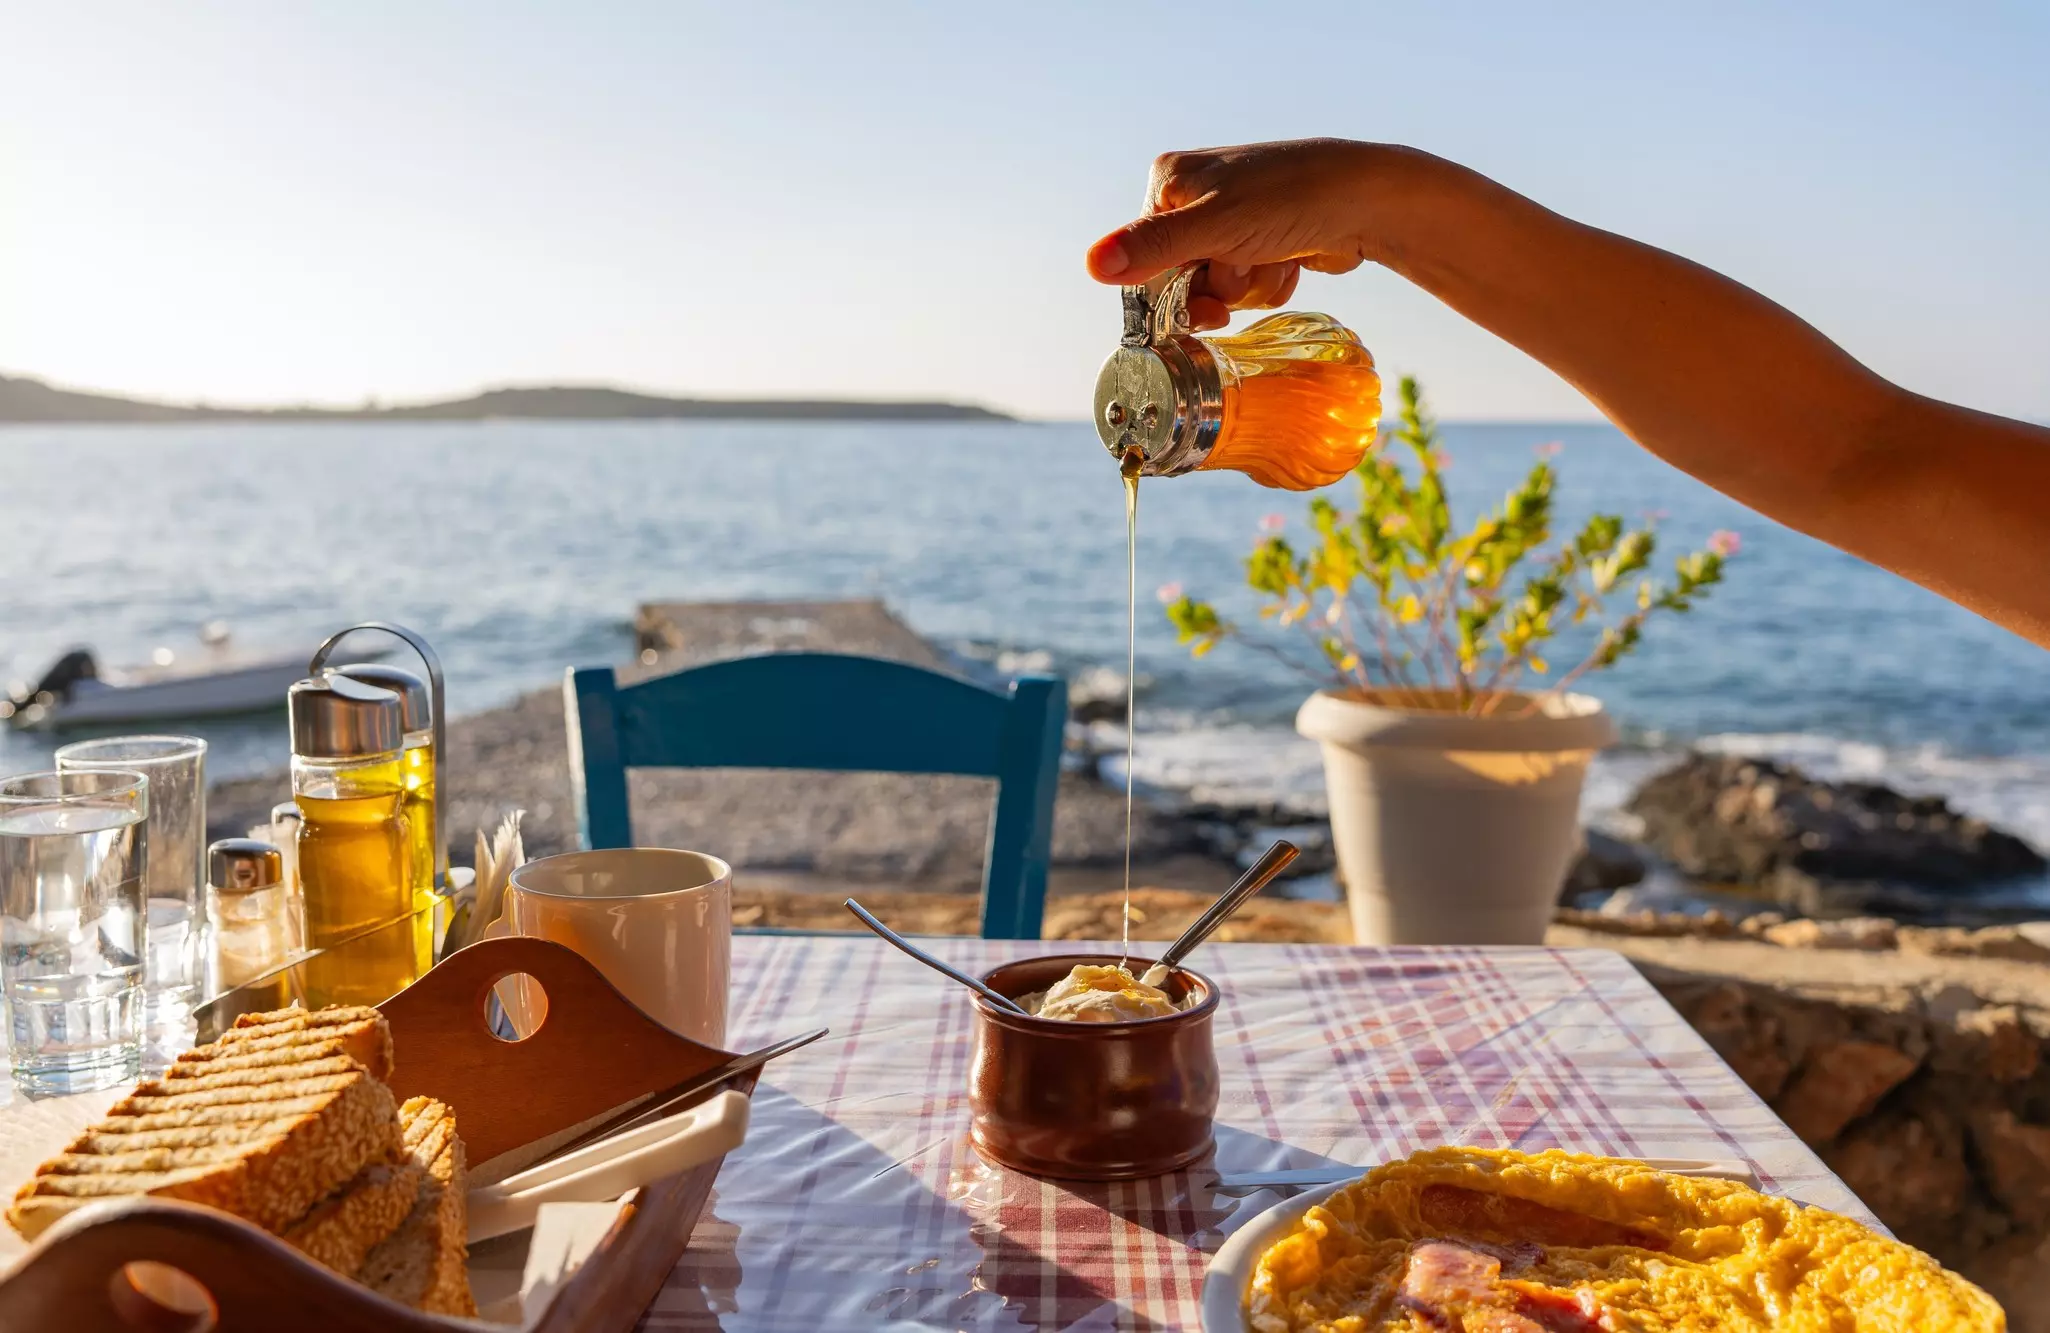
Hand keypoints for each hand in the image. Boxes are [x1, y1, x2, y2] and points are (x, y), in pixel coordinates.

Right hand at [1085, 138, 1391, 328]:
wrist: (1367, 200)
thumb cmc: (1291, 200)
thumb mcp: (1215, 228)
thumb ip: (1153, 248)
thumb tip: (1092, 264)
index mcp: (1170, 182)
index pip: (1144, 260)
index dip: (1173, 294)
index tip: (1206, 308)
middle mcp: (1195, 197)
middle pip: (1180, 277)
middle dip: (1218, 287)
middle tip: (1244, 276)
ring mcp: (1230, 219)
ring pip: (1217, 286)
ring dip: (1249, 286)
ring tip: (1275, 255)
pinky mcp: (1260, 240)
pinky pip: (1247, 284)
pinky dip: (1270, 282)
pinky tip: (1291, 258)